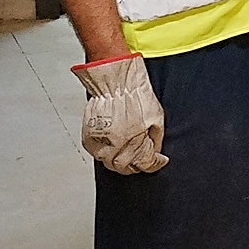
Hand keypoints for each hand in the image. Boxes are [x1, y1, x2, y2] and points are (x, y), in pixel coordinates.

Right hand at [74, 56, 168, 172]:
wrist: (115, 80)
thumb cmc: (134, 94)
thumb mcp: (156, 117)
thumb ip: (156, 139)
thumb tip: (155, 152)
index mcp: (134, 142)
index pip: (146, 164)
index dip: (155, 164)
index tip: (159, 160)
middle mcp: (115, 145)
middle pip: (124, 168)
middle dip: (135, 166)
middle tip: (140, 161)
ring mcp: (100, 142)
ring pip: (108, 163)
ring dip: (118, 162)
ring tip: (126, 154)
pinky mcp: (89, 136)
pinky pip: (96, 152)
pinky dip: (105, 153)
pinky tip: (112, 146)